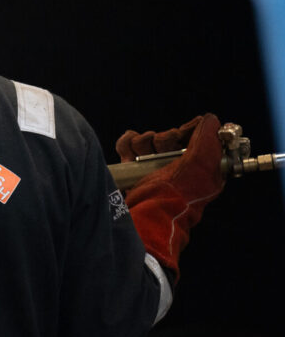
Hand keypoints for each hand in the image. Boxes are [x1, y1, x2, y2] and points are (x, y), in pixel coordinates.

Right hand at [117, 114, 224, 282]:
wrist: (145, 216)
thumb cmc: (176, 195)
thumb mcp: (202, 164)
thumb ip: (209, 138)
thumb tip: (208, 119)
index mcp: (199, 167)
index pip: (195, 137)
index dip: (189, 132)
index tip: (184, 134)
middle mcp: (176, 168)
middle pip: (168, 137)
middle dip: (164, 140)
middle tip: (161, 153)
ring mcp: (152, 170)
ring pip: (147, 140)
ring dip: (143, 143)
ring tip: (142, 157)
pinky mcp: (131, 172)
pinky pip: (128, 145)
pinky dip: (127, 143)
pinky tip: (128, 152)